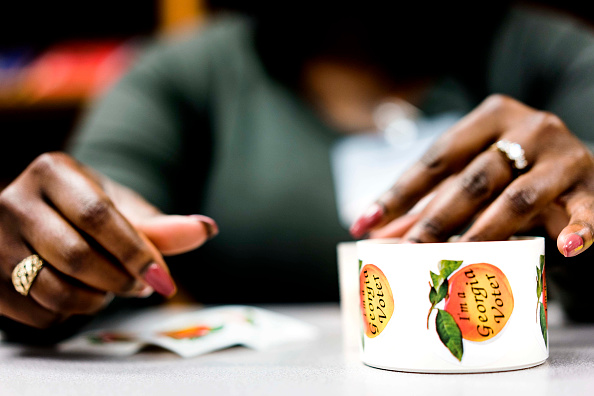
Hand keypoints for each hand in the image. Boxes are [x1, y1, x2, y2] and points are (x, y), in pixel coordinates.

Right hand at [0, 152, 216, 327]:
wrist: (42, 219)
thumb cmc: (89, 212)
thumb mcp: (123, 209)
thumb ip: (162, 225)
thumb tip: (207, 229)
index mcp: (52, 171)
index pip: (98, 216)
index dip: (135, 252)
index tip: (162, 278)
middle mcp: (13, 200)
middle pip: (77, 256)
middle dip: (121, 280)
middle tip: (142, 285)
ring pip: (55, 290)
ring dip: (97, 300)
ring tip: (112, 288)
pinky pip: (38, 314)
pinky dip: (71, 315)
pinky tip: (80, 295)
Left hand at [350, 94, 593, 257]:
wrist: (584, 164)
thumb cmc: (515, 170)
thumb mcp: (474, 174)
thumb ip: (430, 199)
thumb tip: (375, 232)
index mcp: (491, 117)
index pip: (437, 158)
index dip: (399, 193)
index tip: (365, 224)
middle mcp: (528, 128)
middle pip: (472, 179)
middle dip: (436, 219)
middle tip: (407, 251)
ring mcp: (563, 156)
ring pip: (517, 197)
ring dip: (484, 232)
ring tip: (458, 260)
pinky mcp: (592, 186)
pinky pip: (585, 210)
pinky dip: (578, 229)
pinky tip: (565, 248)